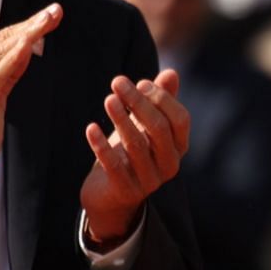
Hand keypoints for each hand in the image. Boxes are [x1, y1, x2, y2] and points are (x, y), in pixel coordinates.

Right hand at [0, 5, 63, 229]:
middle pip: (2, 41)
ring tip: (50, 19)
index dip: (25, 27)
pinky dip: (14, 55)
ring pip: (1, 51)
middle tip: (56, 10)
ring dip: (28, 32)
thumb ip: (6, 76)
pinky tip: (30, 44)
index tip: (49, 16)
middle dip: (31, 24)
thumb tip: (25, 52)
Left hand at [80, 69, 190, 243]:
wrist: (110, 196)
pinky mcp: (126, 192)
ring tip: (108, 99)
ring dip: (121, 119)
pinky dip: (101, 145)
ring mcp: (150, 181)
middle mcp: (170, 165)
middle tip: (117, 82)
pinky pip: (114, 166)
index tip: (140, 82)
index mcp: (179, 147)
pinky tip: (90, 127)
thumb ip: (159, 102)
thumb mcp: (144, 126)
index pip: (180, 119)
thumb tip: (171, 73)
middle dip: (138, 102)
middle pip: (159, 129)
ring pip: (137, 145)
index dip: (162, 99)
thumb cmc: (130, 153)